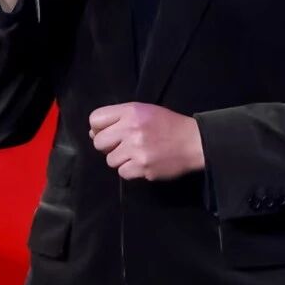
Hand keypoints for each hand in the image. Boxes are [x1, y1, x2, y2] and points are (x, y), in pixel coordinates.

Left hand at [88, 102, 204, 180]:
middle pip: (99, 142)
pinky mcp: (143, 167)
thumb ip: (118, 118)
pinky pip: (122, 173)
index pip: (95, 119)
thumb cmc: (167, 125)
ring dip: (120, 159)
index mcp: (130, 111)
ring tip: (136, 154)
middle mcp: (131, 129)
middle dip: (108, 146)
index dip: (98, 128)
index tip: (108, 133)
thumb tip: (92, 133)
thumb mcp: (143, 111)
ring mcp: (136, 149)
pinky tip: (142, 163)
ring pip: (110, 160)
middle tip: (122, 146)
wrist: (192, 142)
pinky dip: (130, 170)